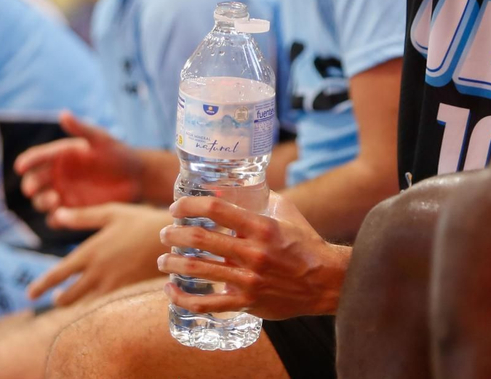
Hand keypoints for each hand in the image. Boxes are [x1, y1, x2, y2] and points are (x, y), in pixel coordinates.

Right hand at [16, 113, 142, 210]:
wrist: (136, 177)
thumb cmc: (118, 153)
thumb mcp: (100, 139)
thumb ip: (81, 129)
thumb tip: (63, 114)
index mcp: (59, 155)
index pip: (36, 158)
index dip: (26, 161)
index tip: (20, 166)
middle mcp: (57, 175)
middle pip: (33, 181)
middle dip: (31, 185)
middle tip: (34, 189)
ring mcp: (63, 193)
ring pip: (41, 201)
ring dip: (42, 202)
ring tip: (54, 200)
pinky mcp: (72, 210)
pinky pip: (57, 219)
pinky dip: (55, 219)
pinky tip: (61, 216)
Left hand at [26, 203, 169, 307]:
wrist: (172, 240)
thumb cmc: (140, 221)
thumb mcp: (110, 213)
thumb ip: (82, 217)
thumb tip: (56, 216)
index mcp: (90, 252)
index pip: (58, 275)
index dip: (42, 285)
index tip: (31, 294)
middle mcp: (97, 273)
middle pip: (70, 296)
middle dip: (60, 300)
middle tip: (55, 300)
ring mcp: (113, 285)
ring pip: (86, 303)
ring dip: (76, 304)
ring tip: (70, 303)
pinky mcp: (127, 291)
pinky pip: (105, 304)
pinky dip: (96, 305)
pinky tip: (97, 300)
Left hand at [158, 193, 348, 319]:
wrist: (326, 282)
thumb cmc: (306, 244)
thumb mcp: (286, 213)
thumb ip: (261, 199)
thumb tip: (232, 187)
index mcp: (262, 227)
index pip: (216, 209)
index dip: (190, 205)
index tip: (176, 207)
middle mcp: (253, 253)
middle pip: (200, 239)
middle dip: (174, 234)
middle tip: (166, 233)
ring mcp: (249, 280)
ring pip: (198, 270)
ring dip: (173, 264)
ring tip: (163, 261)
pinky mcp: (247, 303)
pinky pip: (207, 304)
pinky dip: (183, 298)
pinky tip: (171, 291)